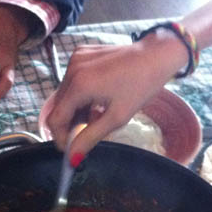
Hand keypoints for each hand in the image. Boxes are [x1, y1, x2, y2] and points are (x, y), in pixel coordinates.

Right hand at [46, 35, 184, 157]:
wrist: (156, 56)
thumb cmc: (141, 86)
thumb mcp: (117, 117)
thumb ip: (90, 137)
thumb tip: (72, 157)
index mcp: (79, 85)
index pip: (55, 119)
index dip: (60, 137)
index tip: (70, 148)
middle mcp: (72, 69)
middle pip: (58, 106)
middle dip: (69, 124)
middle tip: (86, 133)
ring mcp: (76, 59)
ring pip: (64, 94)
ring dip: (75, 109)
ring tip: (96, 114)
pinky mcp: (81, 54)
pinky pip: (72, 81)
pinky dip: (80, 94)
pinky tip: (97, 99)